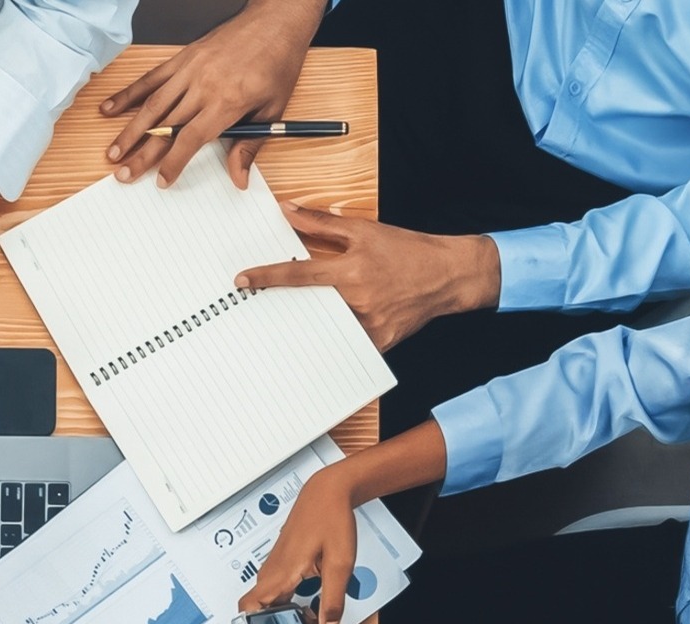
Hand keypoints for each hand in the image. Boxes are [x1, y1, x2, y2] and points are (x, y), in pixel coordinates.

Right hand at [102, 0, 324, 186]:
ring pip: (153, 105)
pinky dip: (129, 94)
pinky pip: (151, 78)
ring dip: (129, 130)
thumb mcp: (273, 109)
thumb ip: (250, 145)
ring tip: (113, 150)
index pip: (191, 139)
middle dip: (141, 154)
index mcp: (228, 101)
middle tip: (123, 173)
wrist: (276, 21)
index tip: (161, 180)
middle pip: (165, 127)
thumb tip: (238, 176)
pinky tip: (111, 107)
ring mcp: (190, 70)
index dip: (173, 162)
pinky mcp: (183, 57)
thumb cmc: (278, 62)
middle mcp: (204, 85)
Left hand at [237, 204, 500, 349]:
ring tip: (291, 324)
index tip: (241, 280)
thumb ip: (321, 223)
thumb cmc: (407, 250)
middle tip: (259, 308)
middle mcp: (357, 300)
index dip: (266, 277)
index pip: (298, 274)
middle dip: (285, 306)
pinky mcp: (380, 342)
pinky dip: (334, 339)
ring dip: (308, 324)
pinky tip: (322, 338)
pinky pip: (348, 345)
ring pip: (325, 328)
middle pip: (307, 306)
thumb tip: (287, 212)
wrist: (448, 274)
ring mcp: (369, 325)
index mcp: (350, 270)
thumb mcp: (364, 230)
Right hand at [240, 465, 359, 623]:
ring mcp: (275, 564)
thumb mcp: (340, 564)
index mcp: (281, 574)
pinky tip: (304, 603)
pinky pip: (275, 586)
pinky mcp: (282, 560)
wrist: (328, 492)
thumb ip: (333, 601)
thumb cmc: (332, 520)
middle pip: (257, 607)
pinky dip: (283, 599)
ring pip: (266, 596)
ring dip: (277, 612)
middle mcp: (272, 570)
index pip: (249, 608)